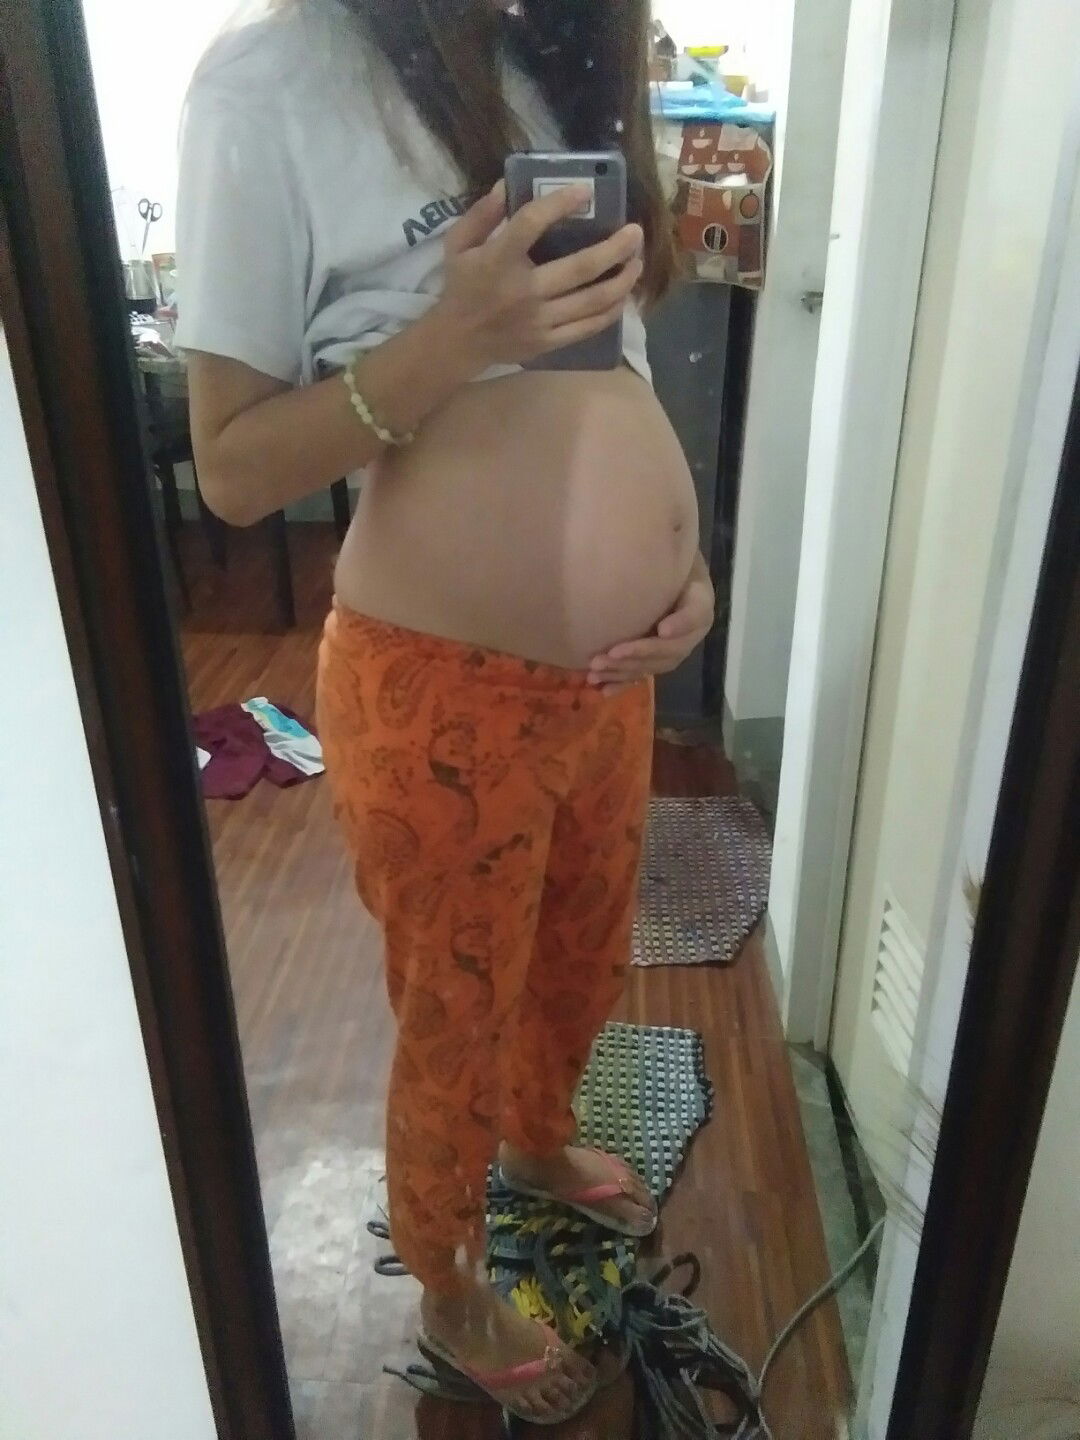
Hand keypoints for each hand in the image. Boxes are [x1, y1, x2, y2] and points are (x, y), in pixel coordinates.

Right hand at [435, 181, 643, 373]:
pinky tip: (623, 296)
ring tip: (637, 262)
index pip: (532, 224)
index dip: (560, 203)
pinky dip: (611, 312)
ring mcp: (539, 320)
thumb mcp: (458, 244)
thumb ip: (481, 214)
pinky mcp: (548, 341)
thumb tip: (507, 184)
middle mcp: (524, 290)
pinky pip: (587, 327)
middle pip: (580, 268)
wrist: (457, 342)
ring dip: (621, 280)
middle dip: (614, 249)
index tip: (585, 191)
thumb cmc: (460, 287)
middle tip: (635, 232)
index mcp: (499, 260)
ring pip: (592, 300)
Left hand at [587, 556, 714, 696]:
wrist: (663, 573)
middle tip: (611, 653)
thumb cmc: (666, 557)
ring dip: (625, 671)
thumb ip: (669, 548)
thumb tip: (663, 521)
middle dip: (640, 653)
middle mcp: (690, 632)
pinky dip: (621, 685)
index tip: (662, 629)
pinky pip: (641, 676)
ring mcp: (673, 649)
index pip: (696, 614)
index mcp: (700, 602)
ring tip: (597, 669)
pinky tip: (602, 692)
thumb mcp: (674, 548)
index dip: (681, 624)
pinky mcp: (654, 660)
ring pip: (653, 667)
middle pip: (670, 650)